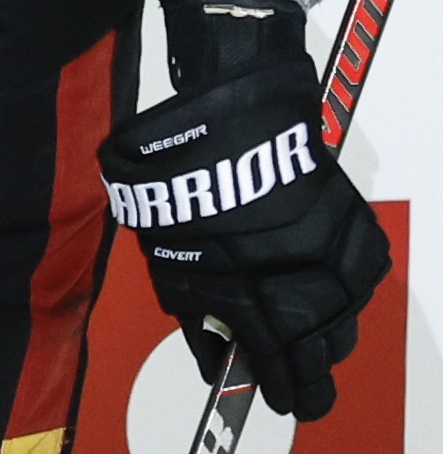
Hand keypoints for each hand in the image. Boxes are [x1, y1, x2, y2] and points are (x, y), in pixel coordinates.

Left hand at [100, 56, 389, 419]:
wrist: (227, 130)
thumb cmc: (187, 198)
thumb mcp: (174, 272)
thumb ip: (200, 325)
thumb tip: (220, 360)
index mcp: (266, 313)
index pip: (289, 378)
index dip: (285, 393)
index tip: (282, 401)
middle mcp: (314, 295)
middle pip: (325, 355)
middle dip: (309, 373)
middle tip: (299, 382)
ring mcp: (343, 263)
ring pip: (346, 317)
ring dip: (325, 328)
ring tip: (302, 328)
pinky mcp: (358, 230)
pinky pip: (358, 275)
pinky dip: (340, 285)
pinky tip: (317, 279)